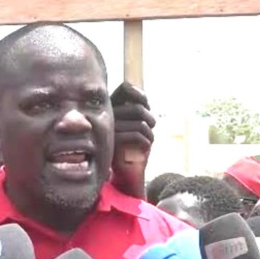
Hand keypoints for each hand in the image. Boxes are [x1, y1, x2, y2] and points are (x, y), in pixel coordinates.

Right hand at [110, 82, 155, 199]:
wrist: (127, 171)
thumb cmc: (133, 145)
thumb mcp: (136, 123)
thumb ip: (137, 108)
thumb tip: (143, 99)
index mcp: (111, 107)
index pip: (125, 88)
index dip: (140, 94)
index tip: (147, 106)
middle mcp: (108, 115)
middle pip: (138, 108)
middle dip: (151, 119)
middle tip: (152, 128)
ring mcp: (109, 128)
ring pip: (140, 122)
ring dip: (150, 133)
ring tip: (149, 140)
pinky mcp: (113, 141)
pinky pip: (137, 135)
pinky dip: (147, 141)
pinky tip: (146, 148)